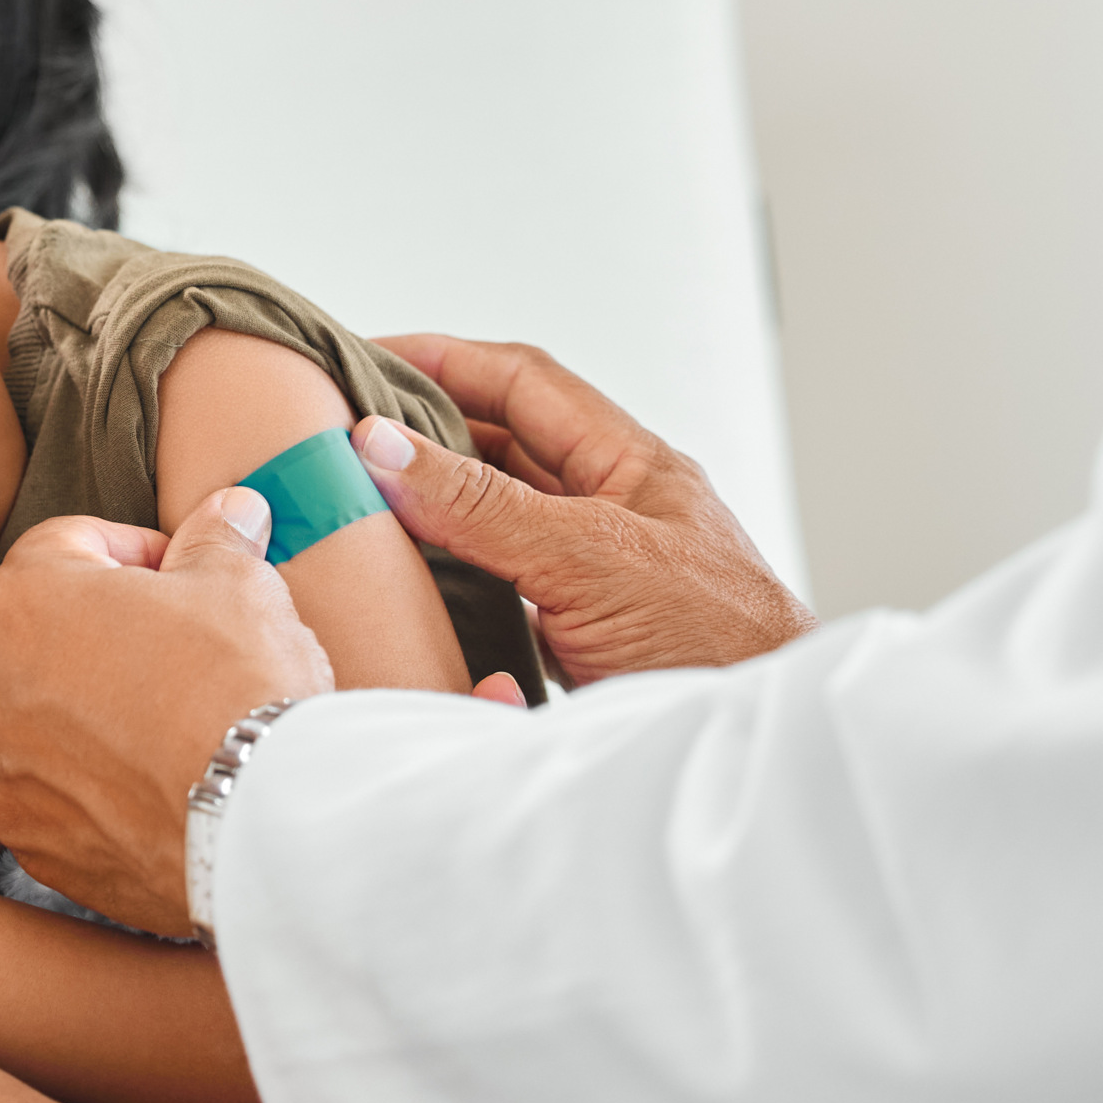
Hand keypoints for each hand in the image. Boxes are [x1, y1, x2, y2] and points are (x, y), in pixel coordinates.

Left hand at [0, 490, 330, 938]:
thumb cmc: (237, 688)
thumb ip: (215, 539)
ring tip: (166, 723)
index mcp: (19, 598)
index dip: (134, 552)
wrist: (257, 826)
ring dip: (87, 710)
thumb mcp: (238, 583)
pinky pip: (51, 791)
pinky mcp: (25, 840)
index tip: (180, 575)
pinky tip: (152, 781)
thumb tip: (228, 511)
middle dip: (100, 632)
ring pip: (38, 717)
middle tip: (174, 650)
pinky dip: (90, 782)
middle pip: (40, 633)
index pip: (67, 544)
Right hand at [370, 333, 813, 678]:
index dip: (443, 358)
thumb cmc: (717, 646)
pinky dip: (452, 576)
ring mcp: (598, 573)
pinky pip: (503, 585)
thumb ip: (484, 505)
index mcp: (630, 463)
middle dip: (424, 429)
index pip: (524, 381)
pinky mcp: (582, 635)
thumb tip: (383, 446)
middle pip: (503, 444)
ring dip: (432, 506)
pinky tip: (410, 584)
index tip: (366, 354)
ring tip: (357, 499)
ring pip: (498, 517)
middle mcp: (612, 509)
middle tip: (341, 429)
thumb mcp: (588, 559)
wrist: (761, 747)